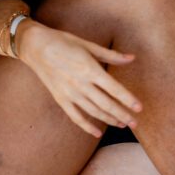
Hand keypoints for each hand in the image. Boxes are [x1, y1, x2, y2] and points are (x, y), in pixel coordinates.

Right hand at [17, 20, 142, 137]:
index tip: (139, 107)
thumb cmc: (64, 42)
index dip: (127, 99)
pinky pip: (75, 117)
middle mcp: (80, 84)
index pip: (113, 88)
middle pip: (105, 104)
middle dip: (122, 114)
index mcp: (89, 68)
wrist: (35, 46)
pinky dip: (87, 126)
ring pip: (93, 112)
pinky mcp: (60, 99)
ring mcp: (69, 93)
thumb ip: (110, 55)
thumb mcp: (88, 45)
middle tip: (135, 122)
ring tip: (122, 124)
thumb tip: (131, 58)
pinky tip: (97, 132)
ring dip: (109, 119)